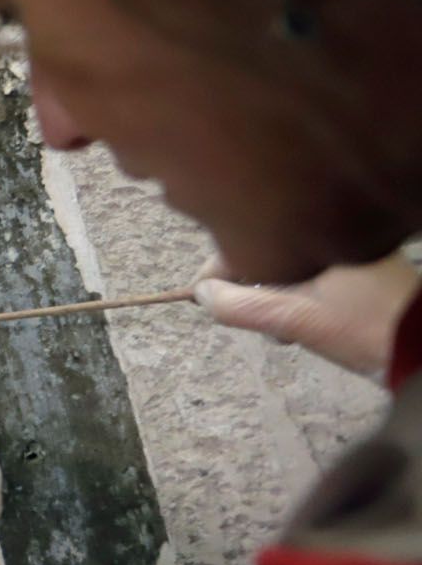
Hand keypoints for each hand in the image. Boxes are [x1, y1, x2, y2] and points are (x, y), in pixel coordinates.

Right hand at [193, 251, 418, 375]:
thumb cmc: (362, 327)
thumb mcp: (294, 318)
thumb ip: (241, 305)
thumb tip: (201, 295)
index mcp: (315, 235)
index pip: (247, 243)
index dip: (217, 272)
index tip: (201, 298)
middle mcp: (331, 237)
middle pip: (265, 256)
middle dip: (248, 290)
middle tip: (253, 321)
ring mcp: (347, 258)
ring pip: (285, 271)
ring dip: (272, 298)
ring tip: (282, 330)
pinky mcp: (358, 277)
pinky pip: (308, 281)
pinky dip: (295, 300)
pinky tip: (301, 325)